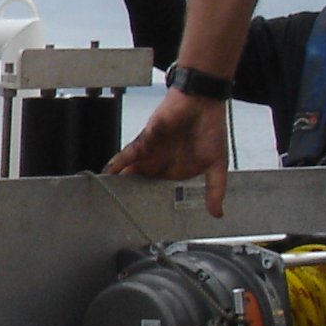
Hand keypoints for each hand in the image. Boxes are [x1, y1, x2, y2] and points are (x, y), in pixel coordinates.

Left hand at [106, 91, 232, 215]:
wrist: (202, 102)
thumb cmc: (210, 129)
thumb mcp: (217, 163)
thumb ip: (215, 188)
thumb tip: (218, 214)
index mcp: (176, 172)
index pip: (161, 193)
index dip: (153, 206)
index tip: (145, 223)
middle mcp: (160, 164)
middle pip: (141, 186)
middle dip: (131, 199)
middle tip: (120, 217)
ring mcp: (150, 154)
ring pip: (130, 173)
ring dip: (120, 185)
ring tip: (107, 201)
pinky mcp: (144, 142)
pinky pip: (126, 155)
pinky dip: (116, 165)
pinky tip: (107, 176)